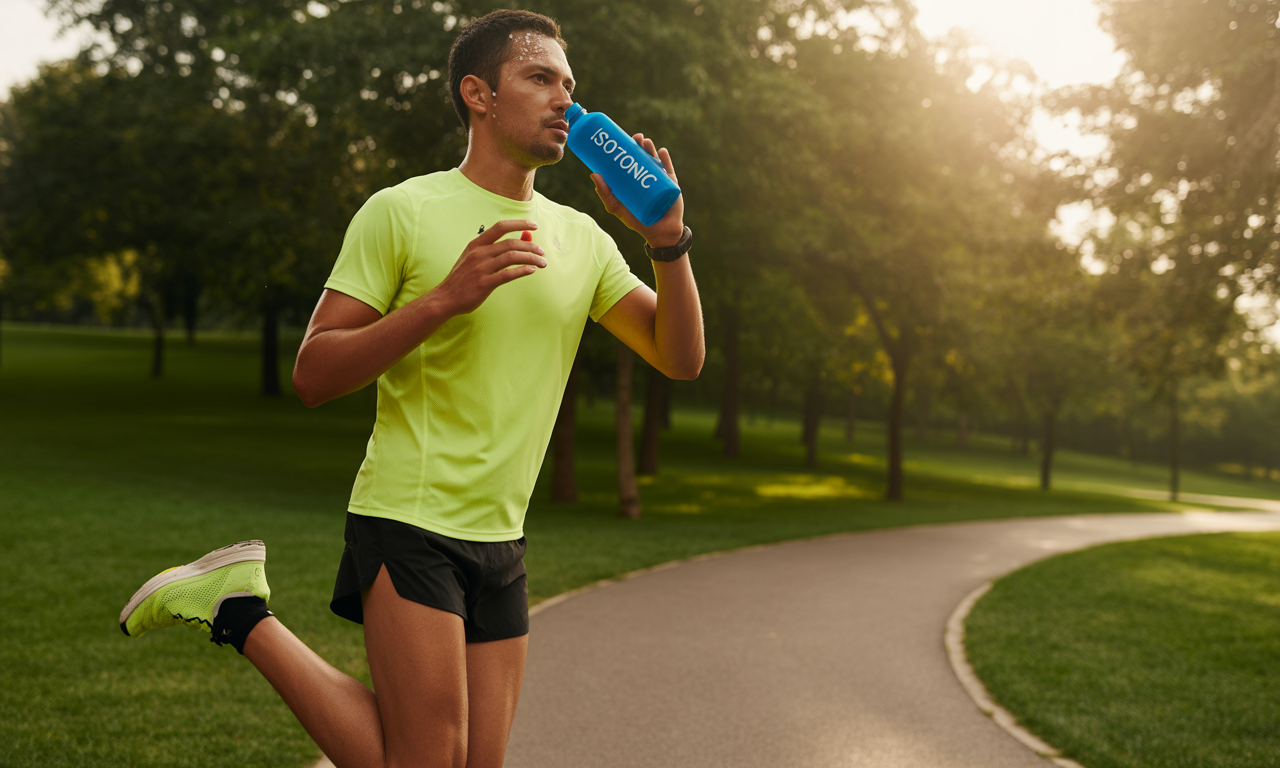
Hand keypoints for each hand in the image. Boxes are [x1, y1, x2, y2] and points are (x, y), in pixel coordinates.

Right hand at [431, 219, 546, 314]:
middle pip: (510, 243)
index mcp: (476, 244)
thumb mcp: (472, 258)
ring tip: (542, 262)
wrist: (445, 297)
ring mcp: (481, 268)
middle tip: (542, 252)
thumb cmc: (463, 278)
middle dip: (530, 246)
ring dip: (531, 258)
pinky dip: (522, 270)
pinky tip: (531, 270)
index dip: (519, 224)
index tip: (533, 226)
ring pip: (512, 257)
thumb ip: (492, 250)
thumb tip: (518, 243)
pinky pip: (508, 274)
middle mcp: (479, 253)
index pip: (500, 227)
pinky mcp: (484, 283)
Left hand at [592, 133, 684, 248]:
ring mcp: (660, 179)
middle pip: (644, 155)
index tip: (621, 138)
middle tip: (635, 138)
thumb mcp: (617, 208)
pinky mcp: (672, 184)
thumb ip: (605, 194)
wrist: (659, 233)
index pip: (631, 160)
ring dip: (652, 148)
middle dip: (640, 144)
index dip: (627, 147)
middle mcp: (648, 176)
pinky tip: (661, 151)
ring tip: (646, 142)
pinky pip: (669, 169)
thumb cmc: (637, 221)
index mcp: (635, 179)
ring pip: (656, 159)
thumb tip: (593, 174)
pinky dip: (665, 159)